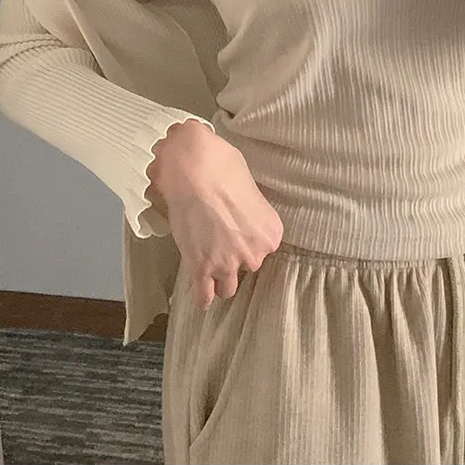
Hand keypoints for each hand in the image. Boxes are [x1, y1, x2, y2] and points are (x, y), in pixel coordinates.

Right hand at [154, 118, 284, 310]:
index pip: (262, 250)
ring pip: (227, 288)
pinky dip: (203, 298)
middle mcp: (254, 254)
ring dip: (219, 280)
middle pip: (246, 268)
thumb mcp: (250, 187)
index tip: (234, 234)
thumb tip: (238, 209)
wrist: (193, 169)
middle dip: (233, 258)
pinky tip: (202, 299)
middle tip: (217, 242)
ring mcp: (227, 264)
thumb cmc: (221, 166)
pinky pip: (204, 296)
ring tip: (209, 270)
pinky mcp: (201, 268)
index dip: (246, 242)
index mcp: (271, 234)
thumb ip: (251, 210)